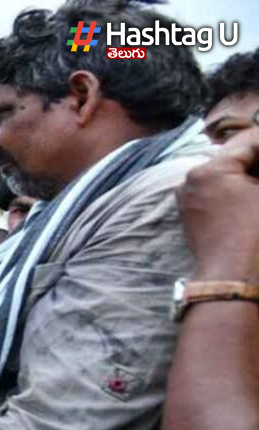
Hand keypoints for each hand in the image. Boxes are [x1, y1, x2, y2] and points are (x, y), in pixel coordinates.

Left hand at [178, 126, 258, 280]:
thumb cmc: (256, 234)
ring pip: (227, 175)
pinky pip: (218, 192)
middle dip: (257, 159)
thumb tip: (257, 165)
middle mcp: (190, 180)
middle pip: (235, 158)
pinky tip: (252, 194)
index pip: (249, 142)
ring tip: (258, 182)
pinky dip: (238, 189)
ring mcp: (188, 199)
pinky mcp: (192, 216)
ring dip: (250, 174)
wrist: (233, 277)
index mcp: (208, 169)